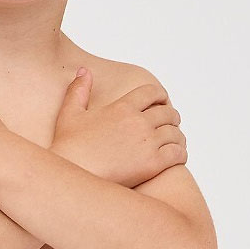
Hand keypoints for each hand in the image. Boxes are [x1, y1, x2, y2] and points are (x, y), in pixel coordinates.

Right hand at [51, 68, 187, 186]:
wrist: (72, 177)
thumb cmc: (68, 148)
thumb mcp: (70, 113)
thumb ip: (79, 90)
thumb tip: (84, 71)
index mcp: (122, 107)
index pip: (152, 93)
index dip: (160, 95)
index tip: (162, 101)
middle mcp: (138, 122)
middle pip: (168, 113)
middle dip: (171, 117)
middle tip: (171, 123)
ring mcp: (147, 143)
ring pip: (175, 133)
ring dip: (177, 136)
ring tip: (176, 141)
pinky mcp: (153, 164)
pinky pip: (178, 153)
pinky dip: (181, 153)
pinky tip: (177, 156)